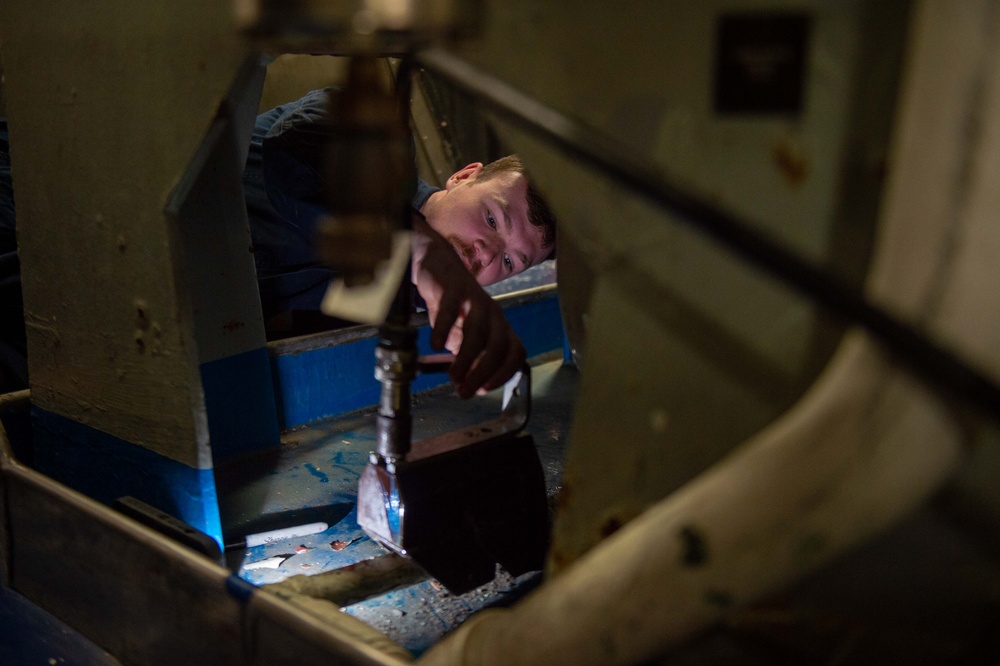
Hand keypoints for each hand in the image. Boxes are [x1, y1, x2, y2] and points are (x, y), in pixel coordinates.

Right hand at [410, 215, 525, 397]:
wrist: (438, 265)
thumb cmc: (454, 305)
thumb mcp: (464, 334)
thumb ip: (468, 356)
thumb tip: (468, 383)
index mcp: (500, 326)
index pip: (516, 352)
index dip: (505, 373)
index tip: (484, 390)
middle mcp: (494, 313)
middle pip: (498, 345)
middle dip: (483, 372)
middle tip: (464, 391)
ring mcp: (476, 299)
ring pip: (478, 330)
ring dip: (467, 357)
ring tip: (453, 375)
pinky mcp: (455, 288)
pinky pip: (452, 310)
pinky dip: (444, 329)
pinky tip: (435, 345)